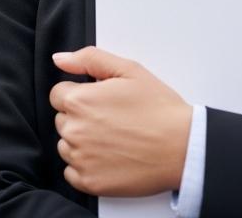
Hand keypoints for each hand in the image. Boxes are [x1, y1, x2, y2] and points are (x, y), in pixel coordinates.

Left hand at [49, 46, 192, 197]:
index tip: (99, 102)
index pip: (58, 95)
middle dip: (81, 118)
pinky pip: (72, 172)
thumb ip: (89, 59)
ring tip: (113, 139)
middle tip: (112, 120)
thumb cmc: (160, 109)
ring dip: (81, 142)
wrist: (183, 148)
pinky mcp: (89, 182)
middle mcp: (74, 130)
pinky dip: (85, 167)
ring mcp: (80, 158)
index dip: (80, 95)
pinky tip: (109, 158)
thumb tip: (60, 59)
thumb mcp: (129, 70)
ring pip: (66, 146)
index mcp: (79, 100)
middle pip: (62, 120)